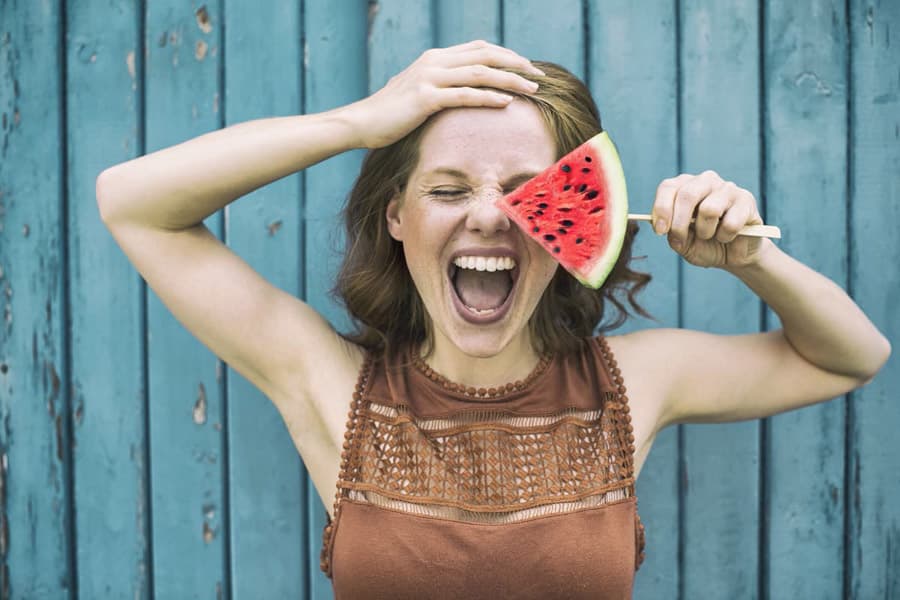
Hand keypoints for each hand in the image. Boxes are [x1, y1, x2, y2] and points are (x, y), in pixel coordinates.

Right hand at [341, 40, 543, 148]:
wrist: (361, 123)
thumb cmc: (390, 116)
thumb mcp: (419, 95)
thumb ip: (441, 89)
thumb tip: (462, 96)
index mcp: (435, 58)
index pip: (480, 48)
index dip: (507, 55)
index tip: (527, 68)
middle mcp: (435, 61)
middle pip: (486, 55)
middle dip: (516, 64)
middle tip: (539, 76)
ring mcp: (429, 77)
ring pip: (480, 72)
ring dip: (510, 79)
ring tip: (532, 89)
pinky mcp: (425, 98)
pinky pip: (465, 94)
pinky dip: (488, 96)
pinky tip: (507, 102)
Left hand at [651, 171, 766, 268]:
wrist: (733, 255)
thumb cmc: (704, 244)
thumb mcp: (683, 244)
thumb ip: (673, 235)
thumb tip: (668, 229)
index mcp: (685, 186)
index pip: (668, 187)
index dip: (661, 209)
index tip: (660, 231)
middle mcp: (705, 181)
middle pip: (687, 195)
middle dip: (679, 223)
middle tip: (681, 240)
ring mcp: (727, 188)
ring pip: (709, 209)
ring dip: (705, 231)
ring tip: (709, 236)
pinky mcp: (746, 200)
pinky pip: (730, 223)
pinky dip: (725, 236)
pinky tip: (728, 236)